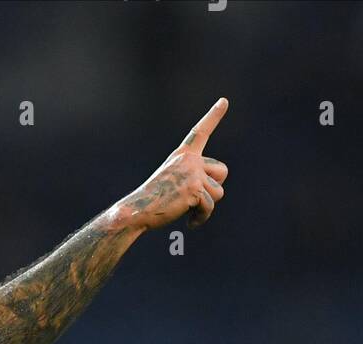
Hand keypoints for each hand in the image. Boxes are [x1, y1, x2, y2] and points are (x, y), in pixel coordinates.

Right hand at [123, 97, 229, 229]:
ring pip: (218, 193)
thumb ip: (194, 178)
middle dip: (214, 187)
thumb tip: (216, 188)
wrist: (137, 210)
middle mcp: (189, 161)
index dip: (213, 116)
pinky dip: (200, 218)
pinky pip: (209, 207)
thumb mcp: (173, 181)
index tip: (224, 101)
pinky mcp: (194, 190)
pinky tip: (189, 222)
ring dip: (206, 206)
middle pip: (223, 171)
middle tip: (195, 197)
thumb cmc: (153, 200)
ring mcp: (192, 174)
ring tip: (187, 210)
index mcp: (182, 155)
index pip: (200, 132)